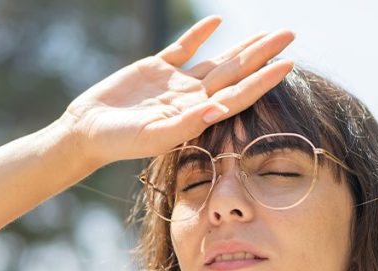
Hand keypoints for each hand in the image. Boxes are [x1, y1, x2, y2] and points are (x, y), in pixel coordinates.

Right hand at [58, 15, 294, 166]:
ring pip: (217, 60)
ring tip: (268, 32)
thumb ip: (186, 124)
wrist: (87, 133)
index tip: (288, 63)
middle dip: (263, 53)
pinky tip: (217, 22)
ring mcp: (176, 83)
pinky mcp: (156, 69)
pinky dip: (200, 35)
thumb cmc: (120, 141)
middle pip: (236, 72)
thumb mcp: (154, 136)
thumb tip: (219, 110)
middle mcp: (192, 98)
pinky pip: (184, 48)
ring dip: (243, 47)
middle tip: (290, 34)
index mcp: (197, 115)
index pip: (239, 95)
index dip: (264, 79)